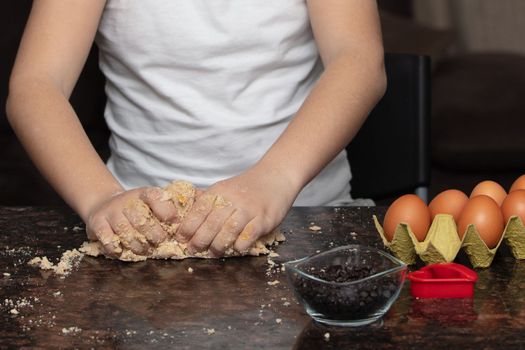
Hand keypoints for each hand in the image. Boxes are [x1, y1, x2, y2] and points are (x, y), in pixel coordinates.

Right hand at [85, 188, 168, 257]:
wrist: (103, 205)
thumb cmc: (136, 210)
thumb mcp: (151, 204)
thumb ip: (166, 212)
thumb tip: (182, 226)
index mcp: (143, 194)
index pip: (155, 196)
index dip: (166, 210)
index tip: (174, 222)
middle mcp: (126, 200)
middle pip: (141, 219)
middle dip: (154, 235)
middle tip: (160, 242)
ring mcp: (111, 211)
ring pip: (126, 233)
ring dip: (138, 246)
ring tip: (145, 250)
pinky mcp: (97, 223)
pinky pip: (109, 240)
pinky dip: (118, 250)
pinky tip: (124, 251)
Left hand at [175, 166, 299, 255]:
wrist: (276, 176)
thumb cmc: (248, 186)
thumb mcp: (225, 187)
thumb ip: (207, 200)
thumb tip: (184, 215)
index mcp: (220, 191)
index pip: (199, 209)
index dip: (188, 226)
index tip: (181, 238)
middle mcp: (233, 199)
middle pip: (212, 222)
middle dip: (200, 239)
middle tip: (193, 249)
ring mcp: (249, 209)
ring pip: (229, 230)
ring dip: (218, 245)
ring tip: (213, 253)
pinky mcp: (264, 218)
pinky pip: (248, 235)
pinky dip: (239, 245)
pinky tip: (236, 249)